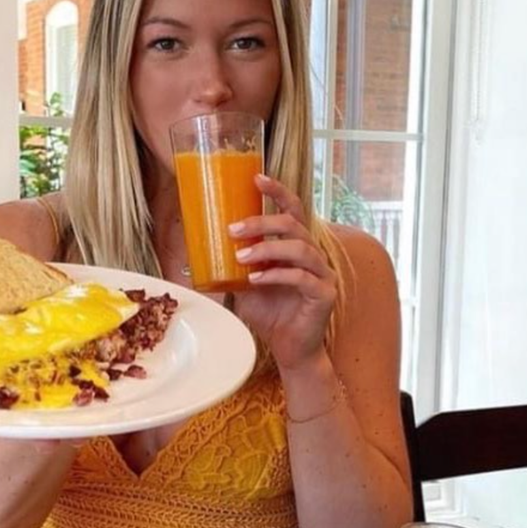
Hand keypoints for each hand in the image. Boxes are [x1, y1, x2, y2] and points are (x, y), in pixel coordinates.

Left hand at [230, 174, 337, 371]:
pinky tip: (255, 280)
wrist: (290, 349)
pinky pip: (301, 278)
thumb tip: (202, 252)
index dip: (278, 192)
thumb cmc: (270, 315)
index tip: (256, 178)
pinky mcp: (325, 294)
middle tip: (234, 228)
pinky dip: (276, 276)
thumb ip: (235, 268)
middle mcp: (313, 255)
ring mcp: (323, 274)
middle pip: (293, 225)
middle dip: (262, 222)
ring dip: (267, 249)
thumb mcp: (245, 287)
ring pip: (300, 249)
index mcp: (296, 247)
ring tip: (241, 256)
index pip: (293, 210)